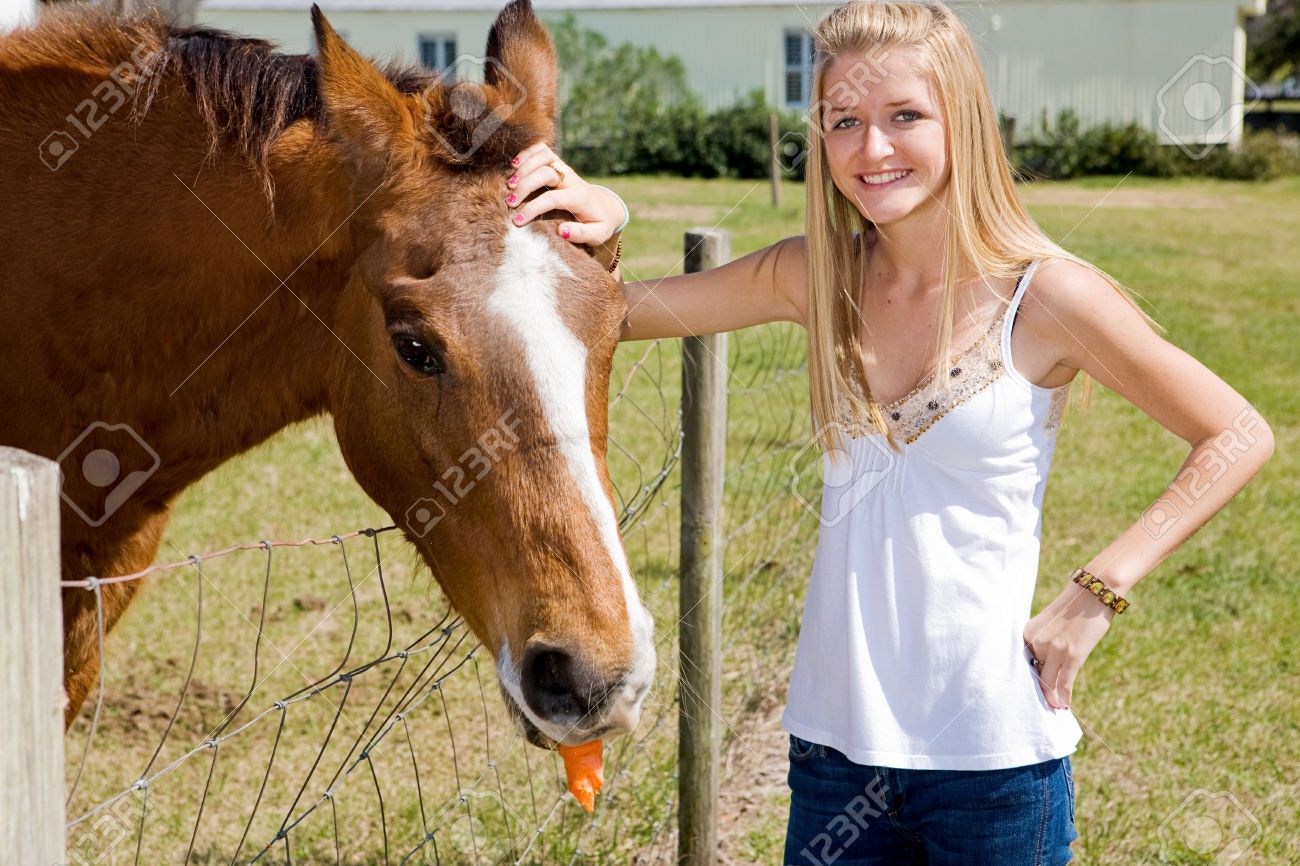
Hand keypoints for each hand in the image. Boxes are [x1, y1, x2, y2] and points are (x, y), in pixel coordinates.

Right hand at [505, 142, 624, 244]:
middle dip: (525, 185)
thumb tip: (561, 231)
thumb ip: (582, 234)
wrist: (605, 206)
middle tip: (510, 202)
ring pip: (544, 155)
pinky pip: (542, 149)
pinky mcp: (558, 163)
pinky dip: (527, 153)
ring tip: (510, 183)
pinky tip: (514, 165)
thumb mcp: (598, 234)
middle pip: (546, 172)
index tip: (517, 221)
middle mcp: (571, 179)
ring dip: (524, 167)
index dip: (533, 208)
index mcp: (579, 197)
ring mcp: (564, 169)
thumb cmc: (599, 224)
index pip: (552, 198)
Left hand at [1022, 580, 1115, 709]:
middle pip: (1034, 673)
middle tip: (1036, 704)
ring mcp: (1055, 649)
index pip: (1023, 661)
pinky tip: (1063, 706)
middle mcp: (1037, 642)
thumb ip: (1042, 640)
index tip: (1022, 691)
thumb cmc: (1072, 606)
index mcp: (1028, 632)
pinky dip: (1064, 696)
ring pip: (1048, 681)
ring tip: (1051, 709)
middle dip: (1037, 689)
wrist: (1093, 591)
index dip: (1025, 678)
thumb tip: (1044, 661)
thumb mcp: (1048, 622)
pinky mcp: (1073, 655)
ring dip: (1050, 697)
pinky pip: (1065, 682)